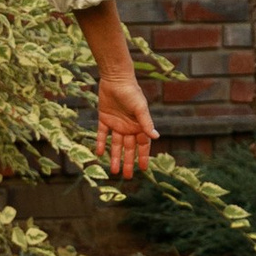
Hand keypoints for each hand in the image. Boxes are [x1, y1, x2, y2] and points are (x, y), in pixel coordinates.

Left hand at [94, 65, 157, 181]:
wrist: (115, 78)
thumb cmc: (131, 92)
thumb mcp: (140, 108)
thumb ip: (146, 123)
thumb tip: (156, 137)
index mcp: (139, 125)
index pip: (142, 145)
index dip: (143, 157)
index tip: (144, 169)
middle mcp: (128, 127)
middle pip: (128, 148)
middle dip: (128, 162)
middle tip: (127, 176)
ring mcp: (116, 124)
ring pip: (115, 144)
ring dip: (114, 157)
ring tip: (113, 171)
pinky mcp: (104, 119)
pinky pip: (102, 134)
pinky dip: (100, 143)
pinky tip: (99, 153)